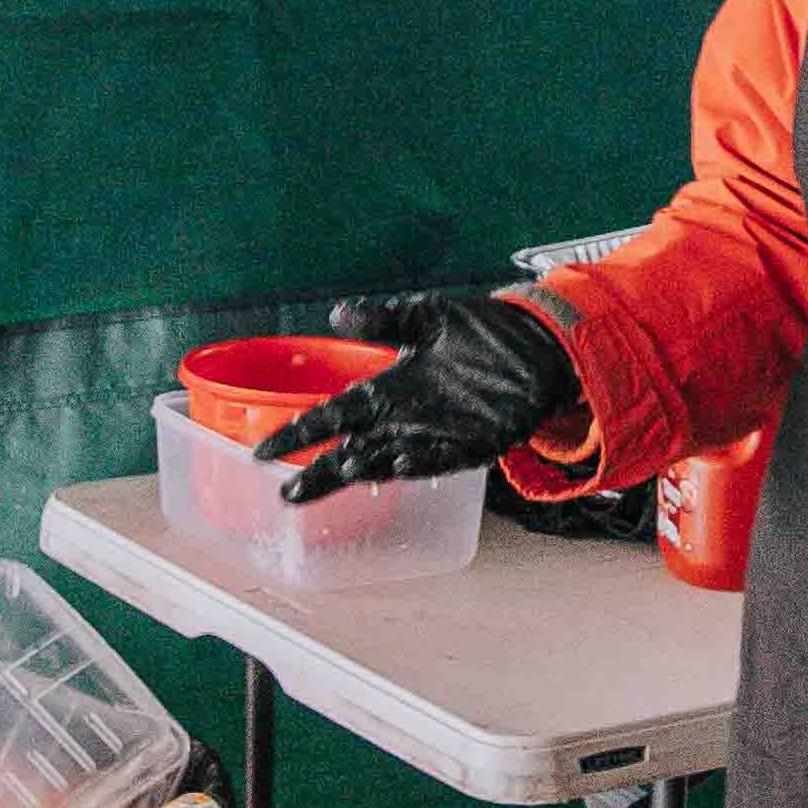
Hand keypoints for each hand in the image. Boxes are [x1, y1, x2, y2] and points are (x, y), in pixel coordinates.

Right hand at [263, 291, 579, 498]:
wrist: (542, 343)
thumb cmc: (483, 333)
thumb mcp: (429, 315)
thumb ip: (386, 316)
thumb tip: (338, 312)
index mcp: (392, 390)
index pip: (335, 416)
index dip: (301, 432)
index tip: (264, 449)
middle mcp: (409, 419)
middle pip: (354, 451)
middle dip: (322, 472)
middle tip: (288, 495)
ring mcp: (442, 435)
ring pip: (392, 459)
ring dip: (368, 468)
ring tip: (340, 471)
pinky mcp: (478, 443)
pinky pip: (444, 459)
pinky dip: (421, 463)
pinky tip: (399, 463)